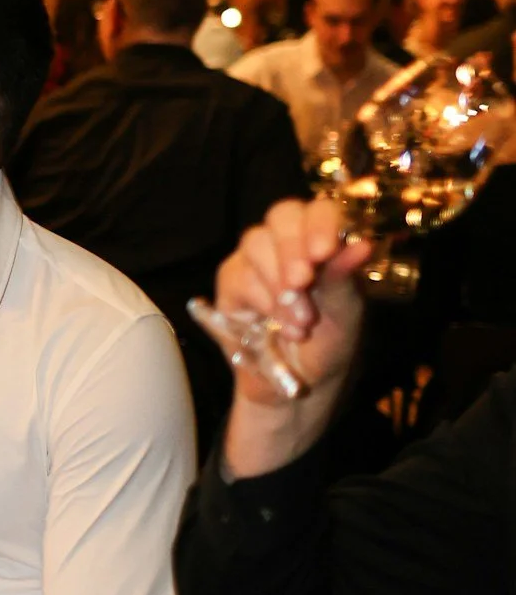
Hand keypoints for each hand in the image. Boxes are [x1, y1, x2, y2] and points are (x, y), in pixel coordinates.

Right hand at [216, 197, 368, 407]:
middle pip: (282, 215)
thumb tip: (363, 244)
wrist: (296, 384)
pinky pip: (238, 275)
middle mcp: (289, 241)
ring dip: (278, 283)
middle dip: (292, 248)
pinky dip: (259, 300)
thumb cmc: (329, 344)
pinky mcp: (232, 280)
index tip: (323, 252)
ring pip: (256, 242)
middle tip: (301, 283)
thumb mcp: (345, 314)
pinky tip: (275, 325)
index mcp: (324, 240)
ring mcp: (257, 258)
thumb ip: (344, 278)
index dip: (319, 224)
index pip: (320, 210)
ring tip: (299, 323)